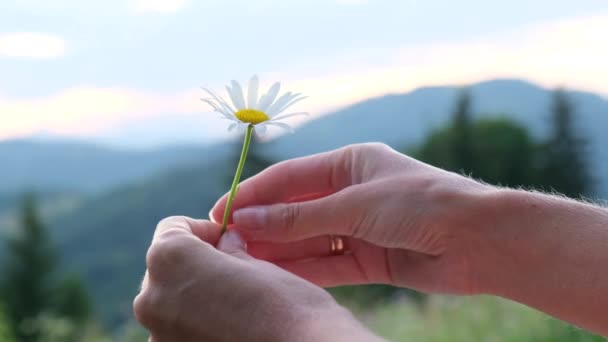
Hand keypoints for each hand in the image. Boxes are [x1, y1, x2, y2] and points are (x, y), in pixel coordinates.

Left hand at [133, 216, 380, 341]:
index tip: (228, 240)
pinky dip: (198, 327)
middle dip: (197, 265)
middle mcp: (152, 298)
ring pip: (172, 304)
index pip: (172, 229)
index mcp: (169, 259)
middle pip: (167, 268)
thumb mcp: (259, 265)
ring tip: (236, 305)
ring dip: (197, 298)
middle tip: (236, 271)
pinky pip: (178, 333)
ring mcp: (158, 336)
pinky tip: (231, 329)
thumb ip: (230, 251)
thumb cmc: (286, 307)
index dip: (203, 230)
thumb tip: (225, 244)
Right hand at [211, 143, 497, 294]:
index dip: (253, 194)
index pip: (289, 177)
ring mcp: (361, 227)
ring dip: (279, 250)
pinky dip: (304, 269)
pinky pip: (329, 263)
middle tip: (227, 244)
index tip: (221, 212)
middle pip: (296, 210)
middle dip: (263, 226)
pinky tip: (276, 275)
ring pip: (309, 239)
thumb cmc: (422, 203)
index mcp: (350, 163)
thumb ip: (301, 216)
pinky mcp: (370, 258)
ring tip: (243, 262)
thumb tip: (249, 220)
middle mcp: (352, 193)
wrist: (481, 241)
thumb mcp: (355, 204)